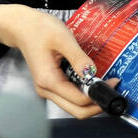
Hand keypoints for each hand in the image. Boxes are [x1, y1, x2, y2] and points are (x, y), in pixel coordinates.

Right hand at [0, 3, 106, 118]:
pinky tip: (94, 80)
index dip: (99, 94)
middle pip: (77, 111)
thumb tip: (93, 74)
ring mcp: (48, 89)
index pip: (79, 100)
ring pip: (74, 106)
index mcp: (49, 81)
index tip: (114, 82)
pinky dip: (84, 92)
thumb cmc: (40, 30)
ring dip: (92, 99)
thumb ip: (79, 58)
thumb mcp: (63, 39)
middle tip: (114, 89)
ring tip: (107, 83)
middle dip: (97, 104)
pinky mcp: (52, 84)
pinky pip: (71, 96)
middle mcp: (47, 90)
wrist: (23, 27)